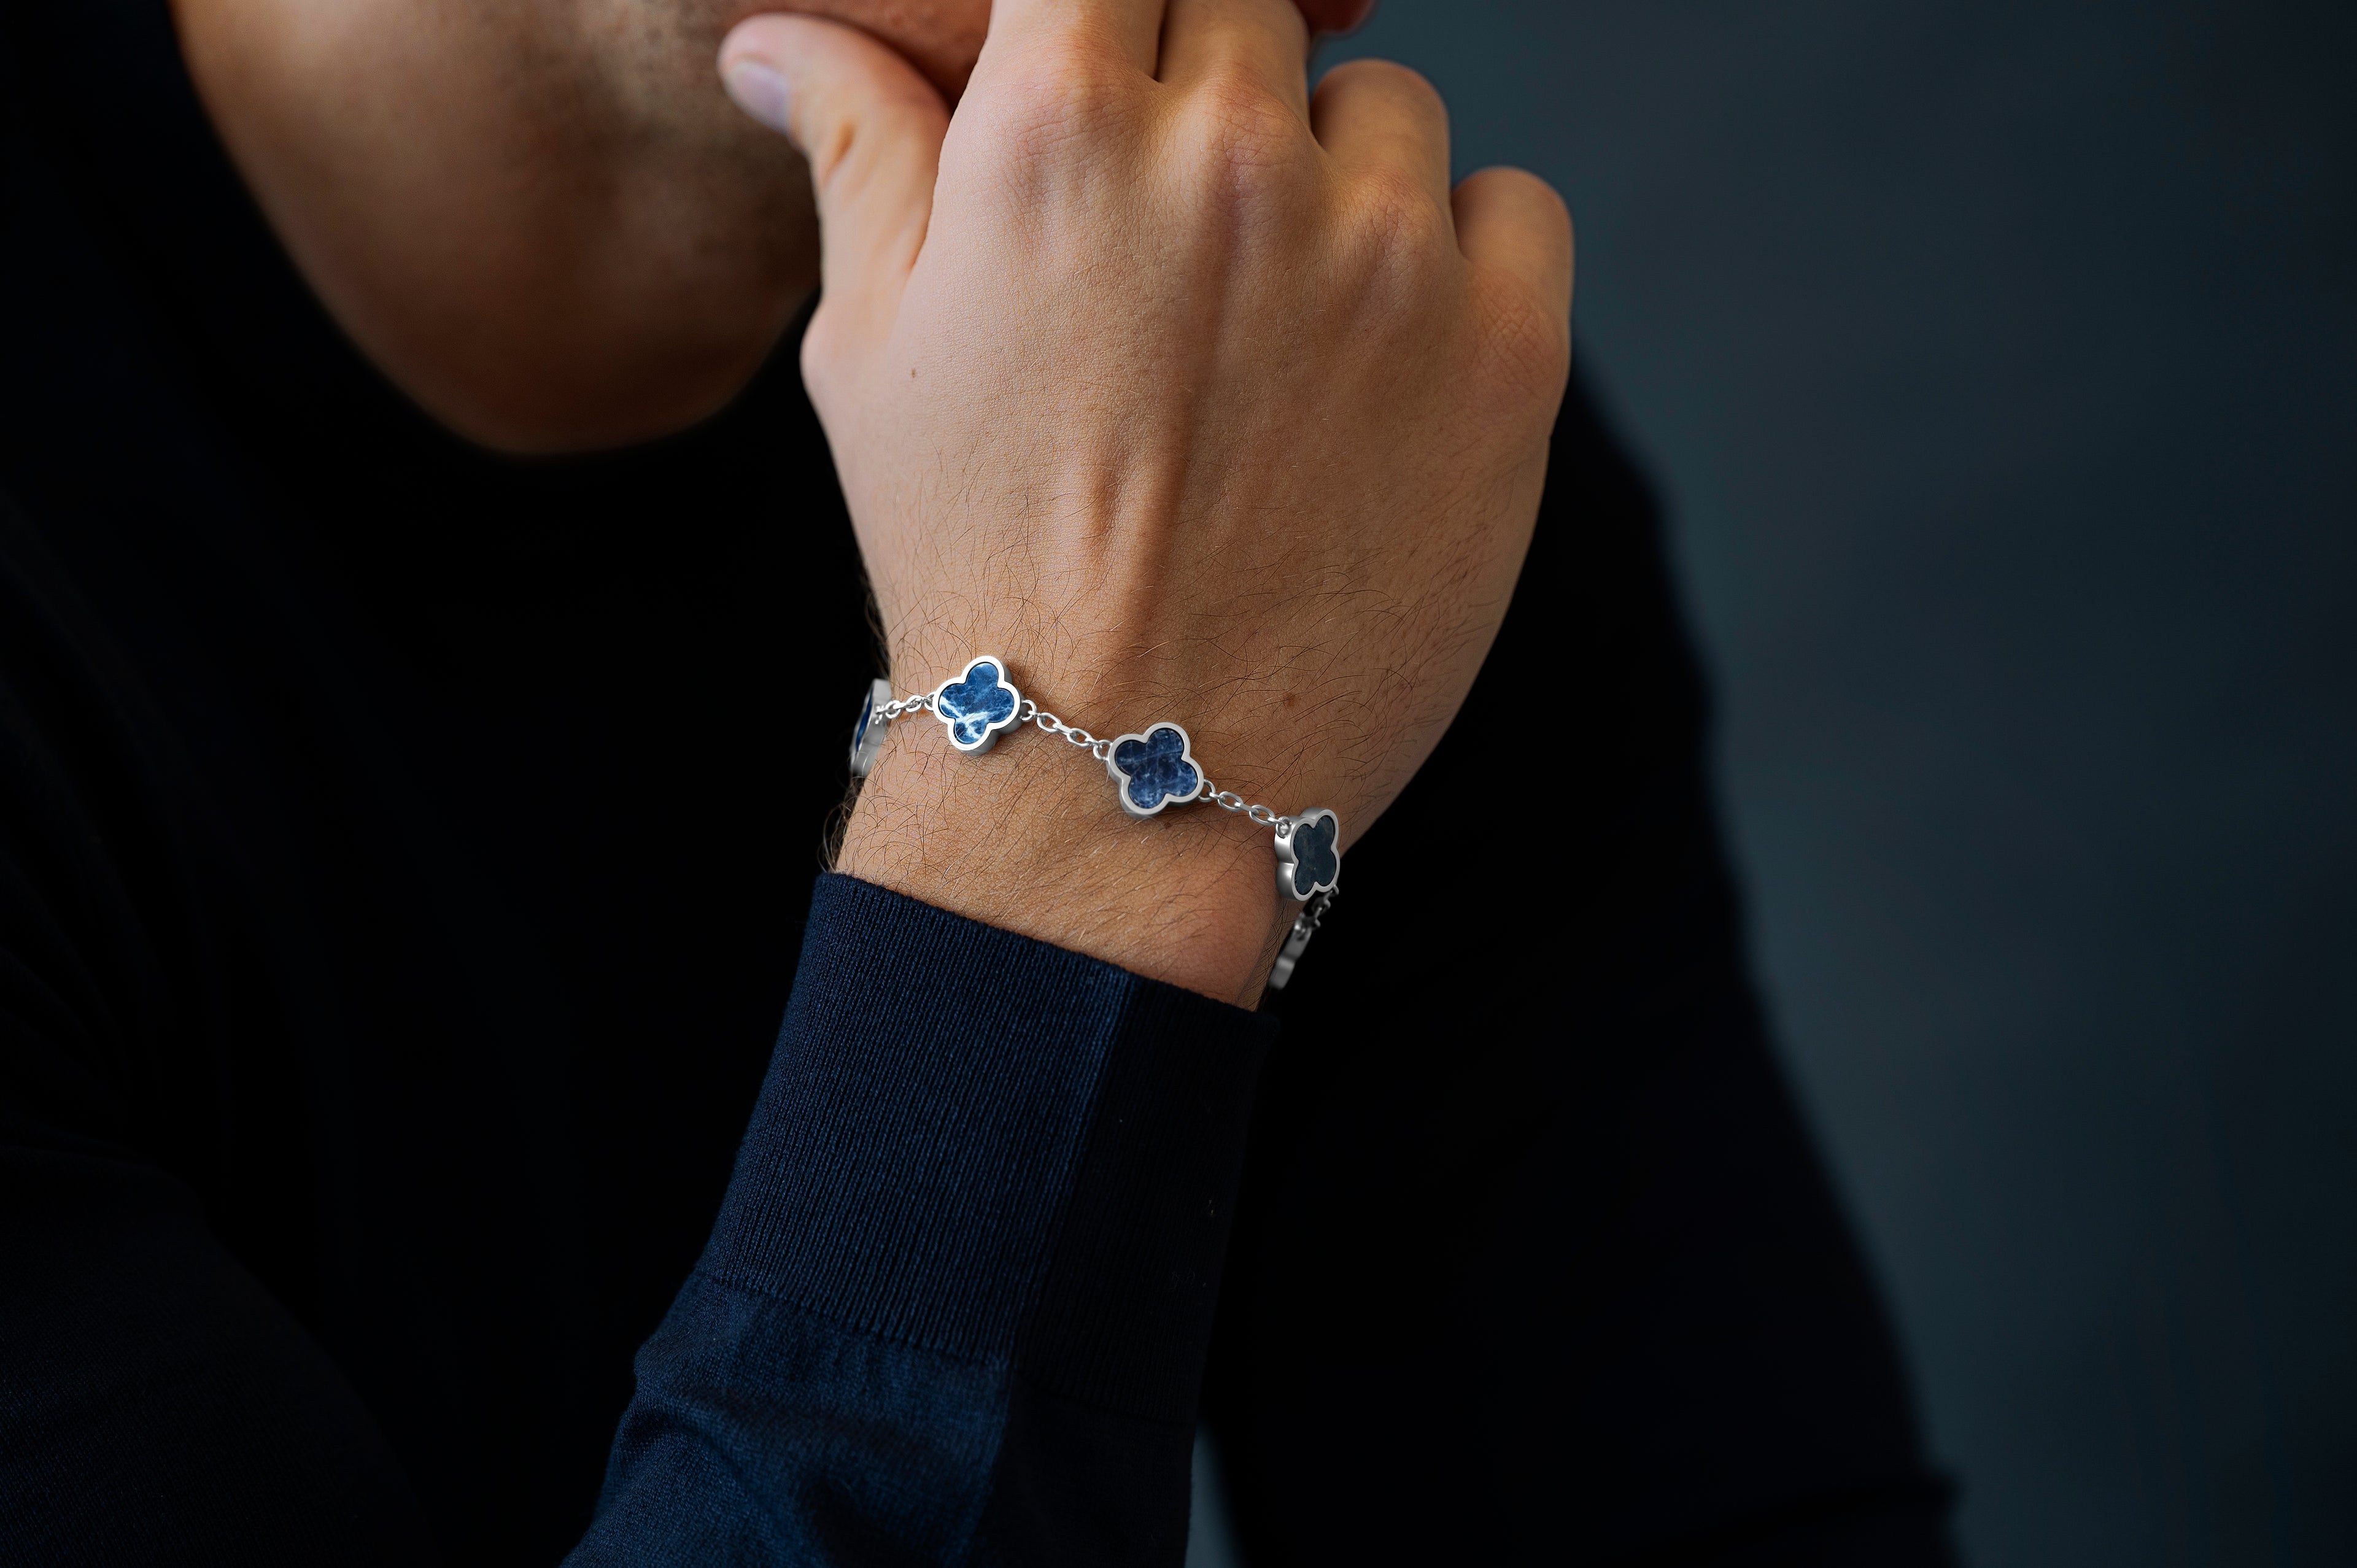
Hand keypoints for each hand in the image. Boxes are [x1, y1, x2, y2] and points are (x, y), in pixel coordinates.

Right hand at [723, 0, 1571, 1002]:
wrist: (1121, 779)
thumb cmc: (972, 568)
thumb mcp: (869, 355)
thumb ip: (857, 151)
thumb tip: (776, 32)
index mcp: (1055, 134)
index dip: (1116, 7)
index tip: (1120, 67)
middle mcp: (1231, 162)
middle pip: (1252, 7)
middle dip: (1213, 94)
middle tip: (1184, 238)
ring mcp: (1383, 256)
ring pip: (1390, 104)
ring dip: (1339, 176)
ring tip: (1278, 322)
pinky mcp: (1506, 353)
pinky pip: (1511, 205)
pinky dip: (1460, 252)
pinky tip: (1383, 358)